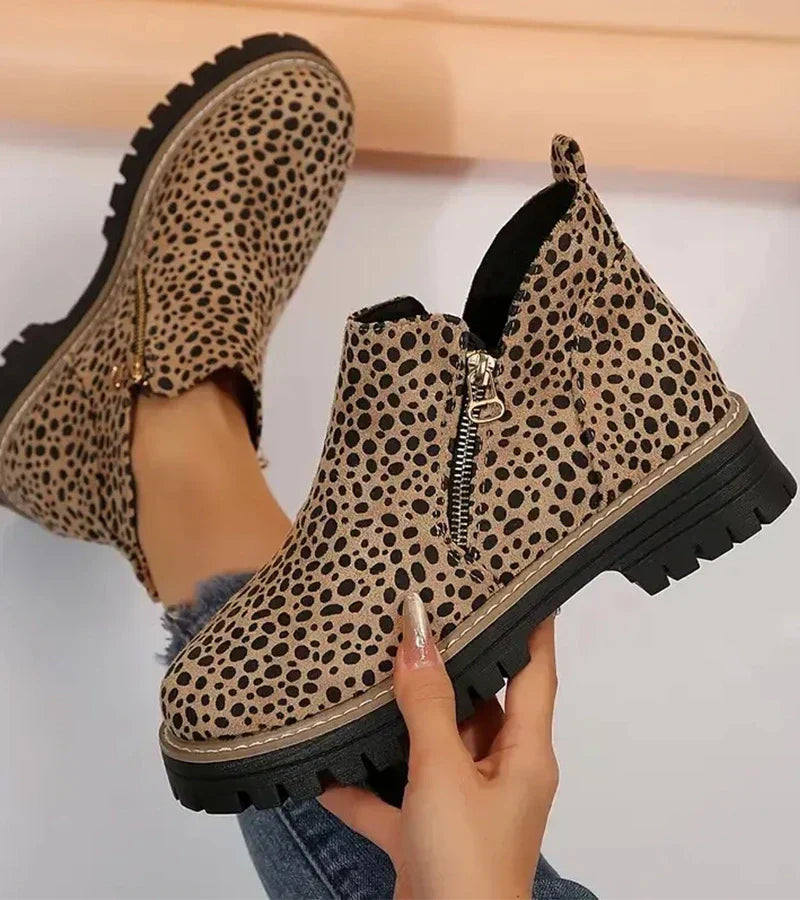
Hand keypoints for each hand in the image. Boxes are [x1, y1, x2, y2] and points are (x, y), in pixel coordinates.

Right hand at [320, 592, 558, 898]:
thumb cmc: (465, 859)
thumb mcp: (443, 772)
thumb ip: (426, 703)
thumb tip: (416, 632)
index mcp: (525, 754)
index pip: (537, 671)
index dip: (532, 624)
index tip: (518, 579)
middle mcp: (500, 774)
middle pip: (480, 704)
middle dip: (451, 664)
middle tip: (421, 613)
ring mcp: (463, 807)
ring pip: (434, 747)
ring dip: (403, 721)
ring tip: (375, 666)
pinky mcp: (427, 837)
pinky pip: (395, 798)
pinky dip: (364, 785)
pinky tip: (325, 764)